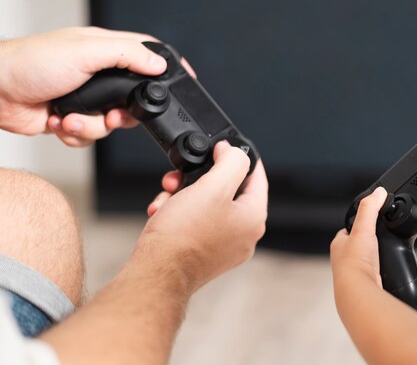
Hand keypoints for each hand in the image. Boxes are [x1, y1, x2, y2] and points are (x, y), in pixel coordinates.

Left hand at [0, 27, 166, 145]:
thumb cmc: (31, 63)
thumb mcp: (85, 51)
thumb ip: (126, 55)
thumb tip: (159, 65)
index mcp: (105, 50)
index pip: (148, 54)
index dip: (169, 66)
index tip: (187, 80)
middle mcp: (98, 74)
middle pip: (135, 99)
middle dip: (125, 114)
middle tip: (113, 115)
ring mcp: (86, 98)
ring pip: (113, 123)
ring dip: (93, 126)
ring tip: (72, 118)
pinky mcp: (74, 118)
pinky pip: (91, 135)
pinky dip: (76, 134)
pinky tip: (59, 123)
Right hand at [139, 141, 267, 291]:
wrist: (156, 273)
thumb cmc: (183, 236)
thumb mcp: (212, 187)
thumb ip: (230, 162)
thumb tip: (232, 152)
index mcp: (253, 219)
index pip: (258, 179)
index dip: (243, 158)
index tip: (229, 147)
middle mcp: (243, 235)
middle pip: (228, 191)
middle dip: (201, 178)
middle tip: (185, 174)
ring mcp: (224, 247)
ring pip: (207, 205)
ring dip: (185, 194)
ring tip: (169, 195)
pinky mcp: (204, 254)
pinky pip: (195, 222)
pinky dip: (179, 213)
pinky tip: (163, 212)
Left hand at [330, 187, 386, 287]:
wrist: (359, 293)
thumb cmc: (355, 264)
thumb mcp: (363, 228)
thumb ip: (370, 208)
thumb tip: (379, 192)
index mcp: (339, 244)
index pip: (348, 229)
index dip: (359, 223)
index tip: (369, 221)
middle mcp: (343, 259)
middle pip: (357, 245)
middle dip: (367, 243)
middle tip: (380, 240)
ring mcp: (352, 273)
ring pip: (364, 261)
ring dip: (373, 258)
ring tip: (385, 255)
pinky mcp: (363, 284)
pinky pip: (372, 274)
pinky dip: (379, 272)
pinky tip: (386, 271)